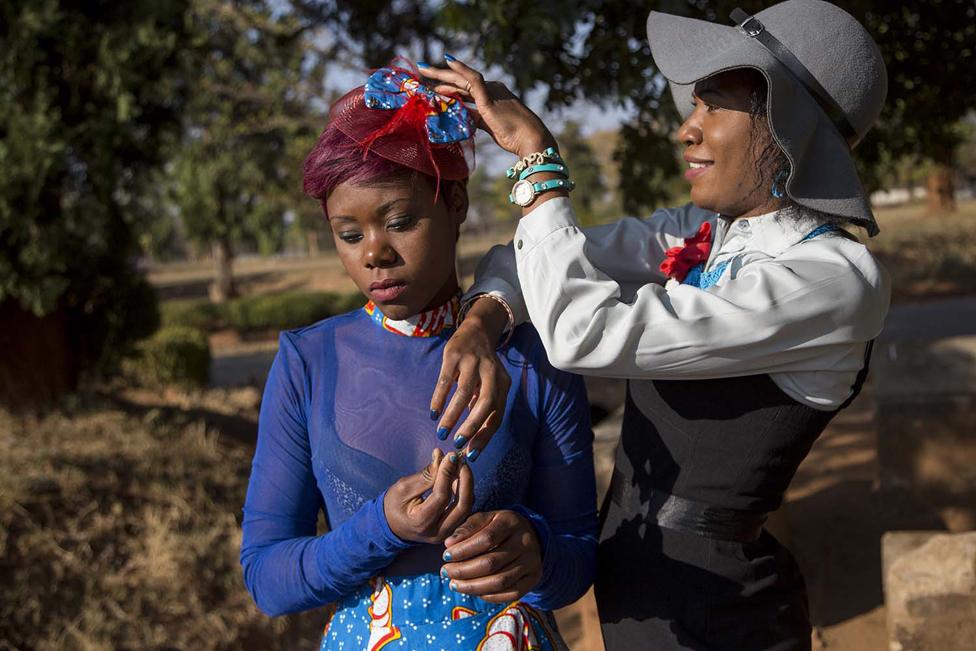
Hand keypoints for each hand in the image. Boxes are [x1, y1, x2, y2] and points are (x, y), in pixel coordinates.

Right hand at [383, 449, 473, 543]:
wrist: (391, 526)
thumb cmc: (394, 506)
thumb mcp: (403, 488)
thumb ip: (426, 475)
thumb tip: (442, 456)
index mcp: (421, 522)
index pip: (442, 496)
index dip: (448, 473)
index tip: (451, 455)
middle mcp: (437, 532)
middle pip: (462, 506)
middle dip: (466, 481)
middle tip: (462, 461)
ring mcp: (446, 533)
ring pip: (467, 509)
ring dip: (466, 486)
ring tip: (460, 467)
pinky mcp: (451, 529)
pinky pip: (464, 511)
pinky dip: (464, 493)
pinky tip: (458, 479)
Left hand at [419, 56, 556, 158]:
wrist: (530, 138)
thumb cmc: (514, 136)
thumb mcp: (491, 127)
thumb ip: (477, 121)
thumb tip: (465, 121)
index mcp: (492, 96)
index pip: (465, 90)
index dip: (449, 87)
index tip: (434, 88)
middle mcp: (491, 89)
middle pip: (461, 81)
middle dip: (440, 76)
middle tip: (422, 70)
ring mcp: (490, 91)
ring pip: (462, 80)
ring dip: (442, 75)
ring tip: (424, 70)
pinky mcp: (489, 96)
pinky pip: (472, 79)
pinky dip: (460, 69)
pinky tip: (447, 62)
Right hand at [430, 298, 511, 459]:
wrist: (477, 330)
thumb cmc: (483, 367)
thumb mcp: (490, 385)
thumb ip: (483, 407)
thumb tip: (472, 438)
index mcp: (502, 384)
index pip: (497, 414)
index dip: (485, 435)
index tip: (471, 453)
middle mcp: (491, 373)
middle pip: (485, 404)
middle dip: (471, 426)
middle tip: (458, 444)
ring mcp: (472, 362)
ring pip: (463, 393)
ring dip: (452, 415)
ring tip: (442, 431)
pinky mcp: (454, 355)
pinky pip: (446, 381)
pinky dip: (439, 398)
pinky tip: (434, 412)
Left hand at [440, 510, 542, 602]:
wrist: (529, 535)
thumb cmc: (498, 527)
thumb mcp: (484, 519)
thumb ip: (467, 528)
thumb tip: (449, 544)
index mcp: (511, 522)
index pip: (486, 539)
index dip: (463, 550)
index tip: (445, 555)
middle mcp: (525, 542)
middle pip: (492, 563)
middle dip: (464, 571)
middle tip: (445, 572)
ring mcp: (532, 562)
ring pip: (500, 581)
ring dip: (472, 587)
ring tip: (454, 585)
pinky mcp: (534, 578)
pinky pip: (510, 594)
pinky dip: (488, 596)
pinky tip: (473, 591)